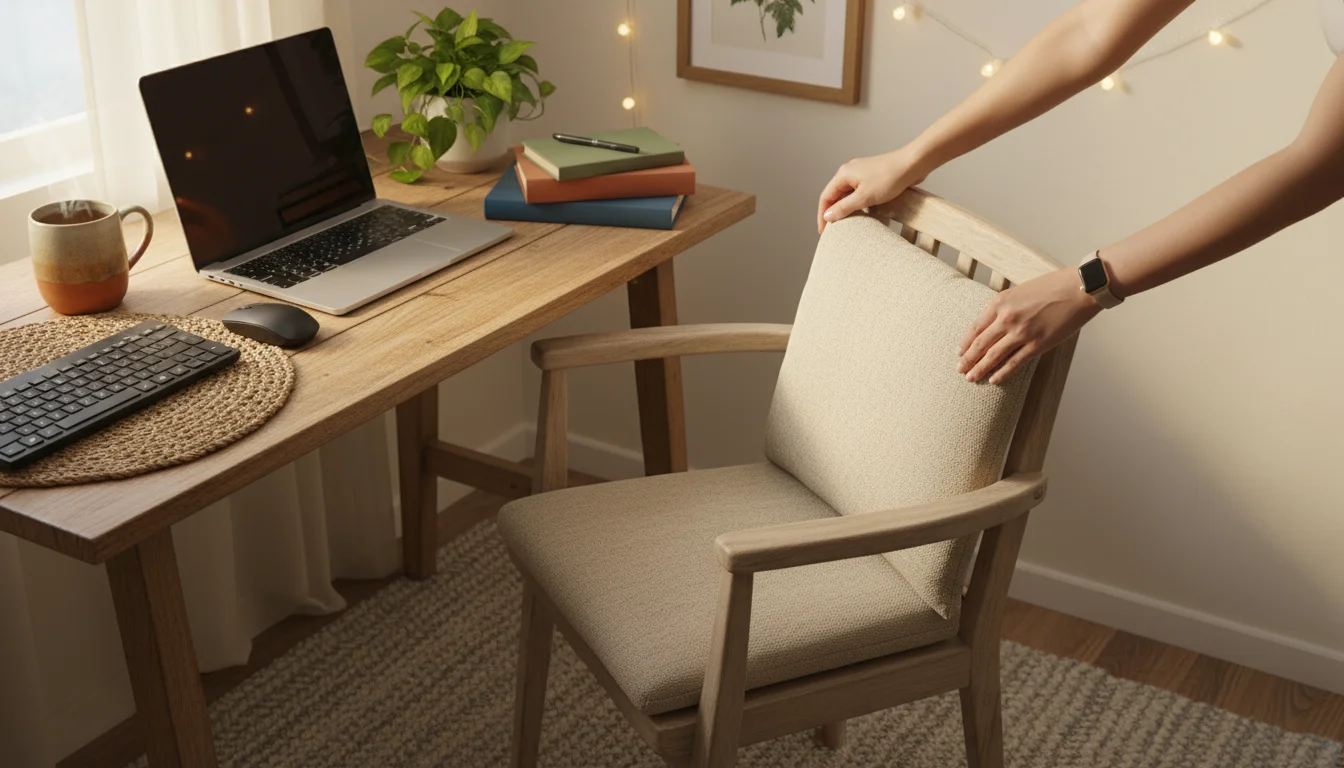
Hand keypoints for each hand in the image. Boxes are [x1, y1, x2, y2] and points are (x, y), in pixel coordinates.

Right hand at [817, 146, 927, 232]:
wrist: (913, 164)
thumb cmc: (889, 178)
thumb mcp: (863, 197)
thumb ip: (843, 208)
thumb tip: (827, 216)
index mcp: (843, 174)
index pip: (826, 197)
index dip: (822, 215)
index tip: (824, 231)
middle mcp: (849, 172)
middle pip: (835, 195)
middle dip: (834, 212)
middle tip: (834, 230)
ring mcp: (861, 173)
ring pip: (848, 194)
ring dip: (846, 209)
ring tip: (848, 224)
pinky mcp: (872, 177)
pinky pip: (859, 192)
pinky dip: (858, 204)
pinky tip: (864, 214)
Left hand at [958, 268, 1099, 383]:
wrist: (1079, 288)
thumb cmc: (1052, 286)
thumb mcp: (1019, 291)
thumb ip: (1005, 307)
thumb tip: (993, 325)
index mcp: (1000, 302)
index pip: (975, 327)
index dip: (966, 343)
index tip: (959, 352)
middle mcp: (1007, 318)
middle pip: (980, 344)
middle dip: (968, 359)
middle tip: (960, 370)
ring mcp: (1022, 332)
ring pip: (994, 356)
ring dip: (980, 369)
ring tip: (971, 378)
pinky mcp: (1038, 344)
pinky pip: (1014, 363)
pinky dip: (1002, 373)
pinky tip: (994, 380)